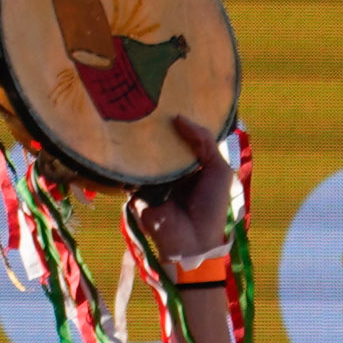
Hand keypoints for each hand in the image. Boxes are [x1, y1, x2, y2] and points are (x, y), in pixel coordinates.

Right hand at [137, 116, 238, 269]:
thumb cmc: (212, 206)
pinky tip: (124, 144)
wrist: (193, 241)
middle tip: (144, 105)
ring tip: (131, 118)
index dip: (174, 124)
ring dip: (139, 146)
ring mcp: (152, 184)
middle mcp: (169, 174)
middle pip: (158, 147)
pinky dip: (130, 165)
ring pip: (143, 159)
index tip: (165, 101)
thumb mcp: (217, 170)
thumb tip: (179, 118)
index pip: (178, 140)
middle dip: (153, 130)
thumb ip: (204, 142)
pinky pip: (131, 176)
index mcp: (189, 168)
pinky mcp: (137, 194)